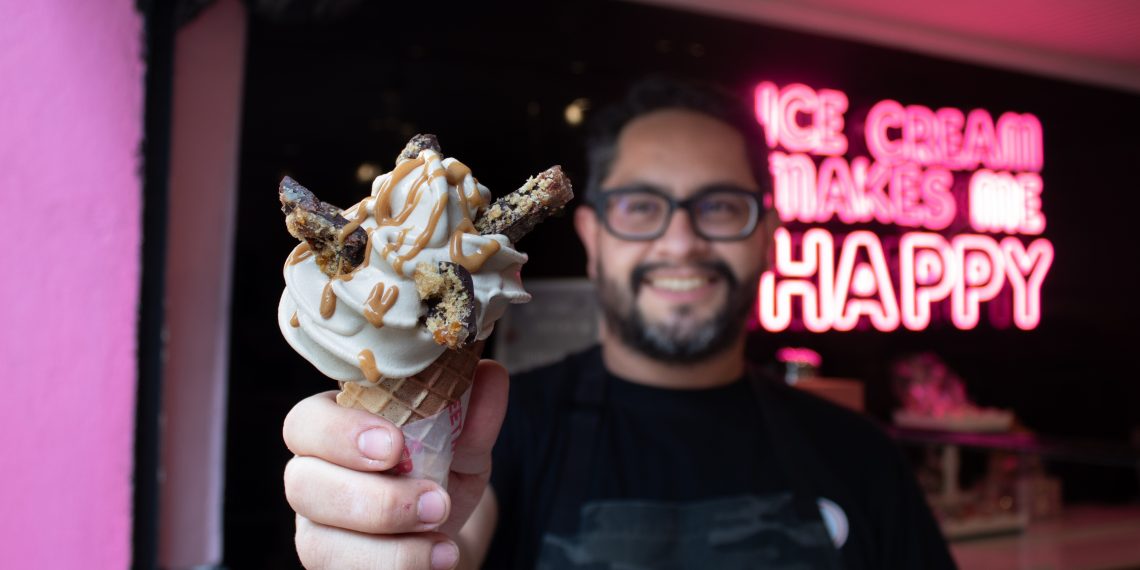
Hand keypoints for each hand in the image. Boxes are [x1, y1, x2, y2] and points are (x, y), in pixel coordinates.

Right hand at [282, 360, 508, 568]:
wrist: (444, 536)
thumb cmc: (439, 476)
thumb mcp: (464, 445)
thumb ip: (473, 415)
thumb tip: (491, 375)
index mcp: (334, 429)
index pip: (307, 421)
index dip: (340, 433)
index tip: (393, 446)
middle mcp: (311, 477)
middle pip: (302, 483)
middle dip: (373, 498)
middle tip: (435, 502)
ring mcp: (315, 530)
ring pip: (319, 543)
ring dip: (390, 547)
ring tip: (444, 541)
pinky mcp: (329, 567)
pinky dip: (398, 569)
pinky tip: (438, 559)